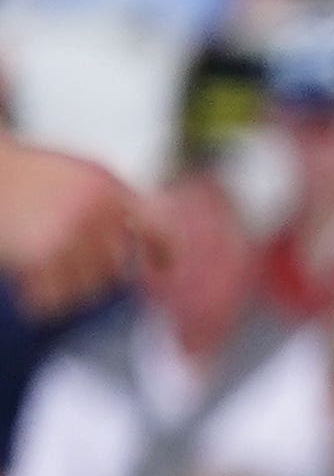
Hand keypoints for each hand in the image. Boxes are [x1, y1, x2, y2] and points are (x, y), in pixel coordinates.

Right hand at [0, 142, 149, 312]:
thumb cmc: (27, 173)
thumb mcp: (79, 174)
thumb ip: (111, 204)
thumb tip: (144, 247)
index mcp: (109, 188)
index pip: (156, 228)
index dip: (163, 250)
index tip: (163, 266)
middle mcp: (98, 211)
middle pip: (114, 267)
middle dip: (92, 271)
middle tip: (61, 266)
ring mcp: (71, 234)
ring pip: (86, 287)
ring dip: (66, 289)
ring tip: (42, 277)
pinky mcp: (41, 255)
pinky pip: (53, 296)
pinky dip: (42, 302)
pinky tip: (29, 298)